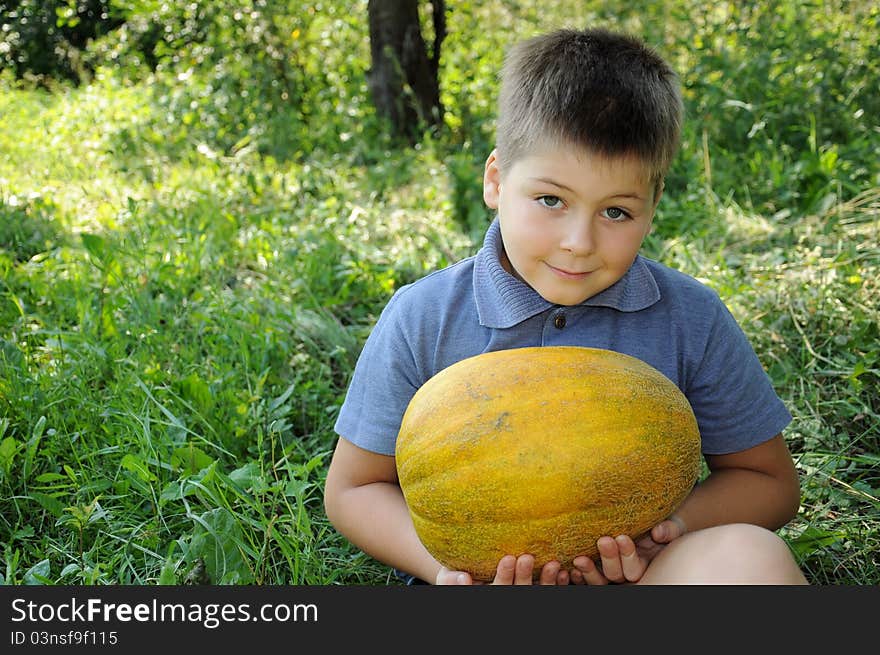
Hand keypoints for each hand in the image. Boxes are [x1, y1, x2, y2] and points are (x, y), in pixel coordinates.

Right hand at [435, 554, 570, 584]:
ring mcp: (523, 595)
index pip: (497, 589)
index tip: (509, 558)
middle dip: (523, 576)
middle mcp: (506, 598)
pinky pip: (548, 592)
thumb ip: (451, 580)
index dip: (504, 576)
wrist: (466, 573)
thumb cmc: (454, 574)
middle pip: (518, 591)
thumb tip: (463, 579)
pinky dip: (557, 584)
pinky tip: (564, 573)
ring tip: (553, 564)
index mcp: (488, 595)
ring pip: (536, 593)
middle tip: (527, 557)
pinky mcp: (535, 592)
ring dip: (545, 580)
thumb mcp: (447, 576)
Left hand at [570, 515, 687, 584]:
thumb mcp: (671, 526)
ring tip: (579, 560)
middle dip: (609, 559)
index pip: (635, 568)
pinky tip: (571, 568)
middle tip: (603, 541)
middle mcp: (625, 571)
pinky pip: (585, 577)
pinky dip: (579, 575)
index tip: (622, 537)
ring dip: (589, 571)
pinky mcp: (594, 565)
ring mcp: (608, 569)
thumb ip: (669, 530)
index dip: (629, 555)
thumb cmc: (661, 524)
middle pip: (616, 574)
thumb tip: (658, 532)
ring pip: (599, 580)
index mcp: (643, 564)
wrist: (648, 520)